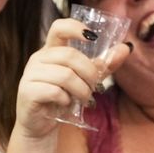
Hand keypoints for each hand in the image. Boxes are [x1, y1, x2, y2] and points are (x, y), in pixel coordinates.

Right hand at [15, 18, 131, 139]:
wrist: (41, 126)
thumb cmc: (62, 98)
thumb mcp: (85, 79)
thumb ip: (103, 65)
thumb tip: (126, 47)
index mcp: (51, 50)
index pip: (59, 27)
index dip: (76, 28)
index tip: (93, 37)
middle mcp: (38, 59)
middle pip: (70, 55)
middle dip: (89, 72)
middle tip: (95, 87)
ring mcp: (30, 74)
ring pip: (65, 75)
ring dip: (81, 89)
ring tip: (84, 98)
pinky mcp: (27, 91)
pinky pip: (54, 91)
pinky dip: (67, 100)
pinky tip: (66, 104)